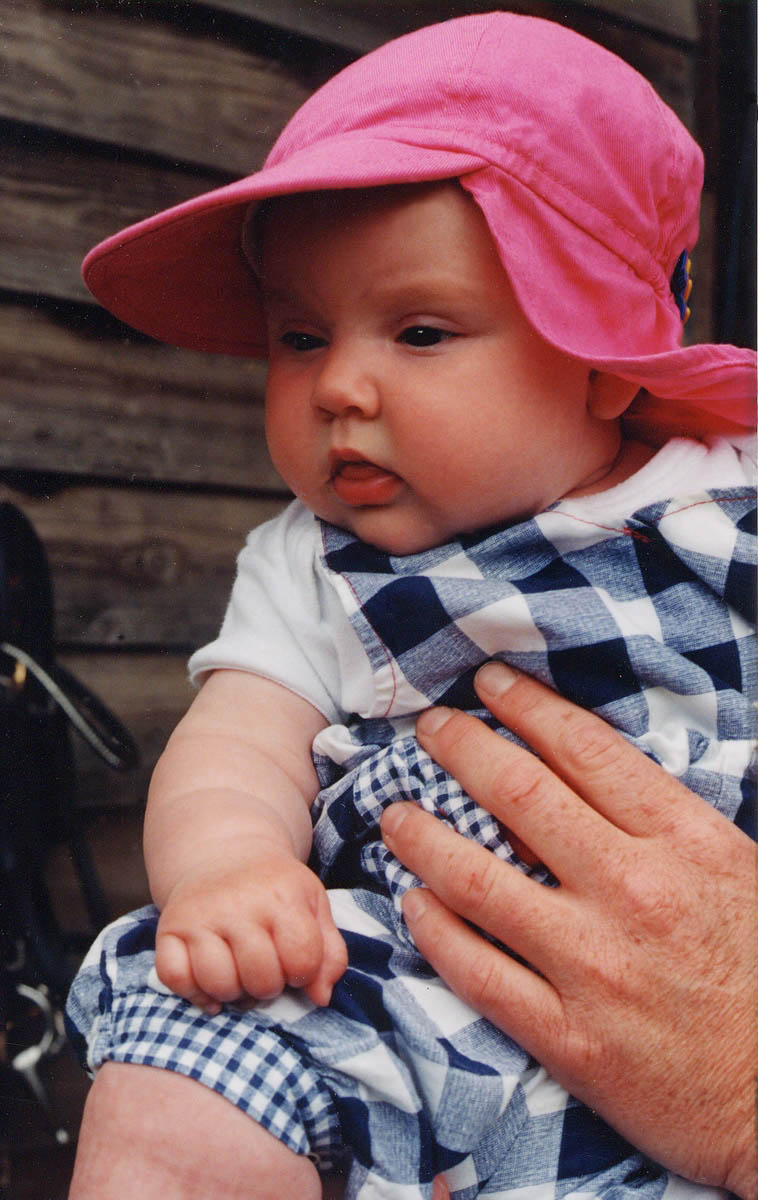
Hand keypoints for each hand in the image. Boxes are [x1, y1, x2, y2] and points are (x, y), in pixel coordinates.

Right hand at [155, 850, 347, 1011]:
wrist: (225, 852)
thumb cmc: (274, 888)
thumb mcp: (313, 906)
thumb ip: (329, 953)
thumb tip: (321, 998)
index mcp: (282, 896)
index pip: (302, 961)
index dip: (303, 973)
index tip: (295, 961)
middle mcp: (239, 903)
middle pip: (261, 980)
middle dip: (268, 985)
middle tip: (265, 966)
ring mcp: (200, 914)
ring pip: (218, 984)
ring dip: (232, 992)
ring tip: (238, 972)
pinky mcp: (169, 926)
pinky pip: (175, 978)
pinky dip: (192, 991)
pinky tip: (208, 981)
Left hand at [380, 663, 756, 1198]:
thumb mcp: (739, 872)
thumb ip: (668, 824)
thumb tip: (594, 771)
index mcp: (684, 842)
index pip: (586, 750)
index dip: (528, 708)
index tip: (490, 686)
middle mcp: (633, 891)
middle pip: (520, 796)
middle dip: (462, 749)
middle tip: (429, 729)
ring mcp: (595, 966)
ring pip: (480, 882)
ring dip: (425, 837)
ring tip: (395, 813)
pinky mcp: (570, 1039)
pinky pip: (479, 974)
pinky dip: (435, 933)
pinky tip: (411, 904)